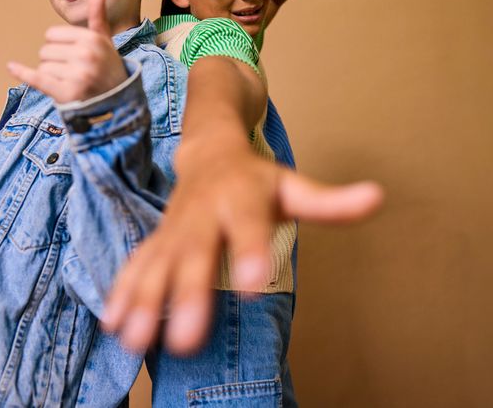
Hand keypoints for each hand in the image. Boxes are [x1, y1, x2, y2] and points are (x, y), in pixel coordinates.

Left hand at [7, 0, 127, 102]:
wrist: (118, 104)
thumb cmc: (107, 69)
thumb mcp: (105, 41)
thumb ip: (98, 16)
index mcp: (92, 39)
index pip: (52, 34)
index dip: (58, 45)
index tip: (73, 55)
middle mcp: (85, 55)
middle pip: (45, 51)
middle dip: (54, 61)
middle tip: (74, 72)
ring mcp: (77, 75)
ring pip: (43, 67)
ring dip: (52, 76)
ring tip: (72, 82)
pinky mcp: (67, 93)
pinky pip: (38, 79)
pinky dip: (23, 73)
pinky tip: (11, 67)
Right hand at [101, 141, 383, 354]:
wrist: (209, 151)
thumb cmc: (256, 179)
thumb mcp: (292, 186)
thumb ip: (330, 201)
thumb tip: (377, 197)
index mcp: (242, 198)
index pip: (250, 225)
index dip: (251, 251)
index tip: (255, 283)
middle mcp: (204, 213)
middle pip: (196, 253)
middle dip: (188, 294)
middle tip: (188, 339)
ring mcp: (175, 228)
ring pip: (158, 264)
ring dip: (145, 301)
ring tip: (137, 340)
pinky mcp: (157, 240)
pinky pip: (137, 265)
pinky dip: (123, 293)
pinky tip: (114, 324)